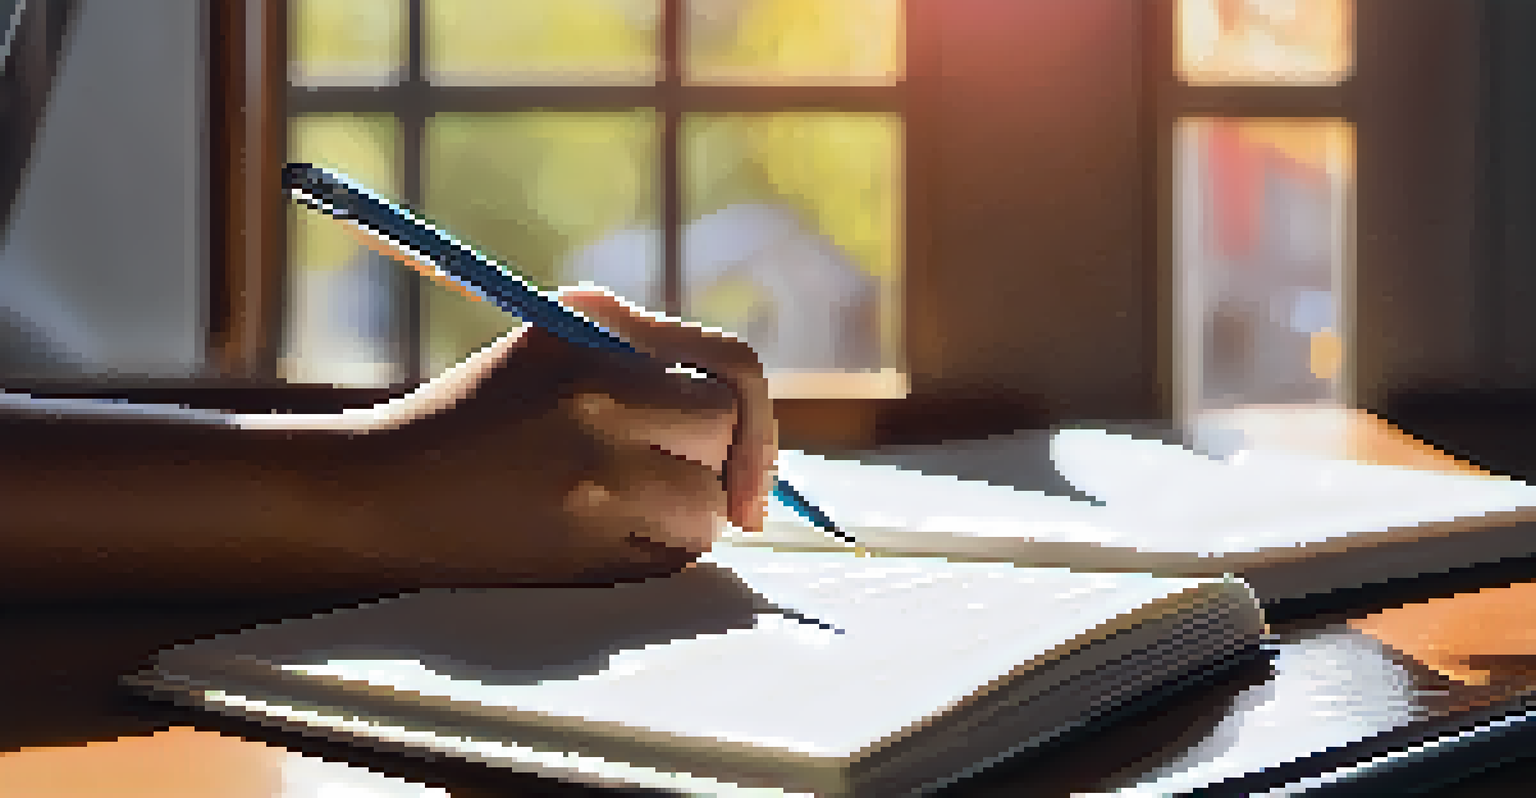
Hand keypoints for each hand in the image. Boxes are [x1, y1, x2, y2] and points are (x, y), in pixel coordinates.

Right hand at [327, 286, 776, 585]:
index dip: (756, 414)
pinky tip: (602, 534)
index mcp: (596, 357)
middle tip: (672, 466)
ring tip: (628, 502)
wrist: (384, 493)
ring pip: (707, 514)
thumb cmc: (474, 411)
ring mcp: (595, 494)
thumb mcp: (547, 340)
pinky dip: (656, 550)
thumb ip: (639, 339)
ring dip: (688, 514)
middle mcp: (600, 420)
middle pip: (726, 443)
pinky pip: (671, 561)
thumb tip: (734, 391)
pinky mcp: (584, 560)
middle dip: (715, 460)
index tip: (746, 448)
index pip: (732, 376)